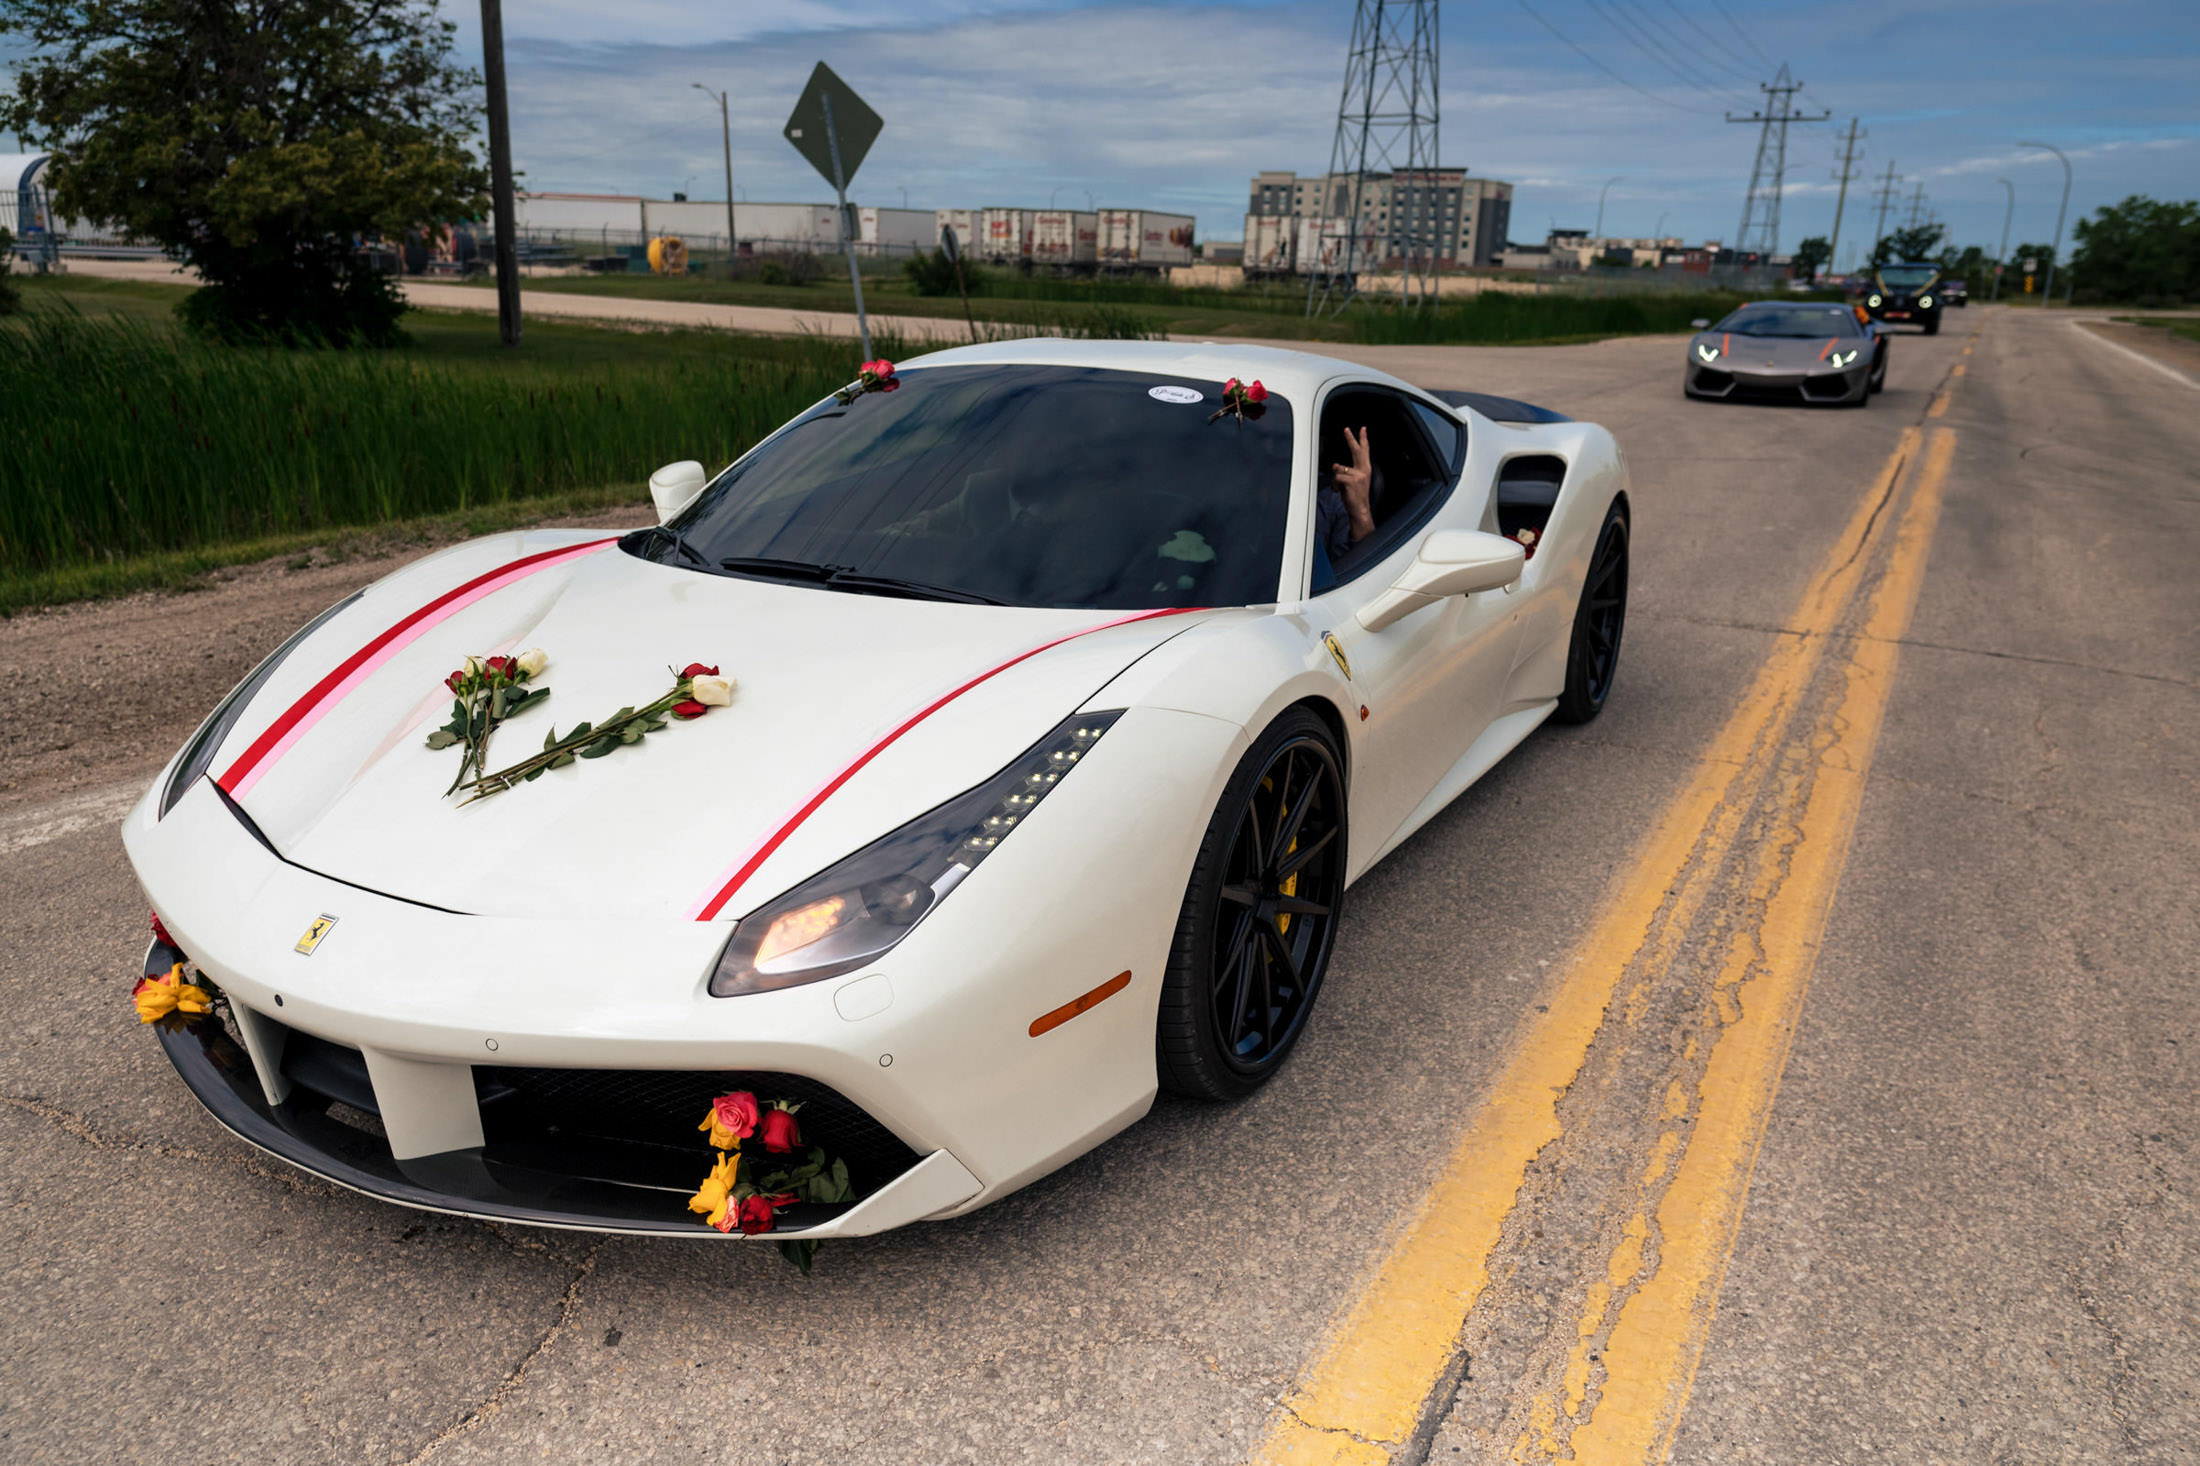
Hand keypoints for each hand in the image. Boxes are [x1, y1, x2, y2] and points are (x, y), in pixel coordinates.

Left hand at [1332, 426, 1375, 541]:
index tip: (1362, 429)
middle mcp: (1364, 470)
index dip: (1363, 439)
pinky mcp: (1352, 481)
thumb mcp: (1355, 481)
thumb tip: (1336, 465)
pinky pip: (1336, 478)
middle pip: (1356, 450)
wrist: (1360, 509)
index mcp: (1365, 469)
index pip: (1364, 451)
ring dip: (1336, 479)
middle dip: (1351, 439)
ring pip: (1338, 469)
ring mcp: (1358, 475)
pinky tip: (1339, 491)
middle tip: (1346, 429)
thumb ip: (1348, 471)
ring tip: (1341, 488)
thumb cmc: (1356, 495)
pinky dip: (1334, 485)